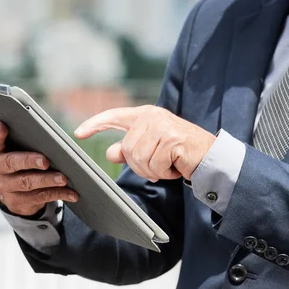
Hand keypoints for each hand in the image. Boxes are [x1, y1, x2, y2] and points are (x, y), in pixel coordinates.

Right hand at [0, 122, 78, 215]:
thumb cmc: (16, 154)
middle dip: (29, 161)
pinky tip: (71, 193)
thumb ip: (20, 134)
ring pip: (26, 183)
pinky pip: (39, 197)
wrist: (9, 185)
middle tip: (45, 161)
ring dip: (47, 180)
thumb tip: (44, 132)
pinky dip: (57, 194)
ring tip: (63, 178)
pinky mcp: (16, 201)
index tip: (2, 126)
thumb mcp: (12, 144)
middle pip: (10, 163)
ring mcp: (3, 187)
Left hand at [74, 105, 215, 181]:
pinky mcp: (173, 139)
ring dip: (153, 170)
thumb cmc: (179, 153)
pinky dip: (164, 172)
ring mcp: (163, 126)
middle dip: (140, 165)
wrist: (211, 157)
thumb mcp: (151, 150)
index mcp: (145, 115)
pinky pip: (155, 164)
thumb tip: (110, 152)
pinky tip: (176, 166)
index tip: (78, 133)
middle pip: (127, 148)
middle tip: (159, 165)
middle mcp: (152, 117)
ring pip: (139, 158)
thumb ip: (130, 149)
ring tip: (168, 164)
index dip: (95, 124)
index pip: (114, 116)